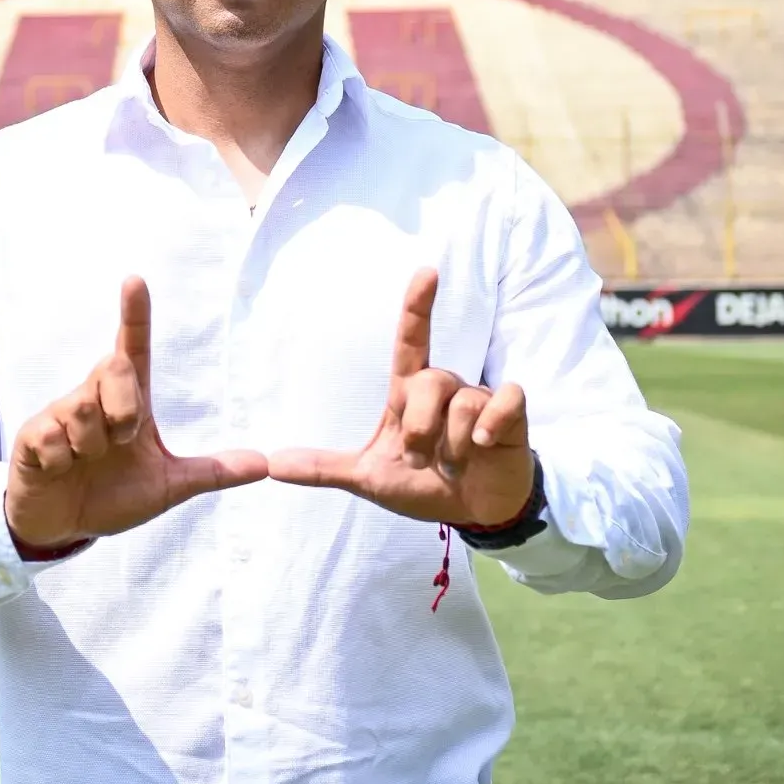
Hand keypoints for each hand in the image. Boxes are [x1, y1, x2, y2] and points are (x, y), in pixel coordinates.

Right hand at [5, 277, 266, 551]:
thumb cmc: (111, 497)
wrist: (62, 527)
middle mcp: (93, 398)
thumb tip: (265, 464)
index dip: (134, 315)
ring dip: (91, 446)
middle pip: (113, 366)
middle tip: (119, 441)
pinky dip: (62, 462)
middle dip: (123, 407)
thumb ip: (211, 473)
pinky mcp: (32, 436)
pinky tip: (58, 471)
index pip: (132, 349)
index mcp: (127, 404)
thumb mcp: (167, 487)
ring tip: (84, 463)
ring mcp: (60, 415)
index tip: (135, 280)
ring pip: (82, 408)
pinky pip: (52, 438)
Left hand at [268, 269, 534, 527]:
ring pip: (463, 402)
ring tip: (453, 467)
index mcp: (411, 393)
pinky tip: (485, 444)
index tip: (426, 270)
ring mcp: (480, 399)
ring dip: (452, 447)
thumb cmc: (422, 485)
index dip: (417, 305)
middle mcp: (446, 387)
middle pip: (429, 381)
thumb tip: (272, 464)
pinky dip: (491, 423)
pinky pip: (503, 401)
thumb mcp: (368, 479)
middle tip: (421, 461)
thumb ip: (324, 468)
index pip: (412, 339)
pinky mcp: (511, 415)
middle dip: (419, 430)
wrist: (472, 512)